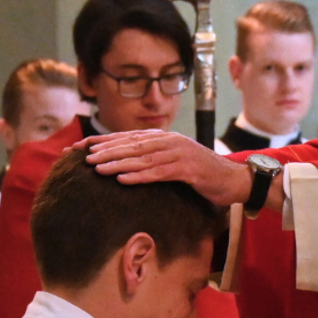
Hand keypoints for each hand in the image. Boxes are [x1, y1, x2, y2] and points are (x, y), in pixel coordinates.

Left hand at [78, 131, 252, 207]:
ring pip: (142, 158)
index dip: (104, 141)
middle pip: (132, 145)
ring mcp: (180, 154)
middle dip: (106, 150)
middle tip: (83, 157)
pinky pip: (159, 173)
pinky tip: (123, 180)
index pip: (128, 137)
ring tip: (97, 169)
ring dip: (118, 164)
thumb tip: (128, 163)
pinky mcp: (188, 170)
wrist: (235, 180)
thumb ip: (156, 158)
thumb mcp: (177, 162)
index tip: (82, 147)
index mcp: (165, 138)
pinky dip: (140, 176)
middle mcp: (170, 142)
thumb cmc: (204, 173)